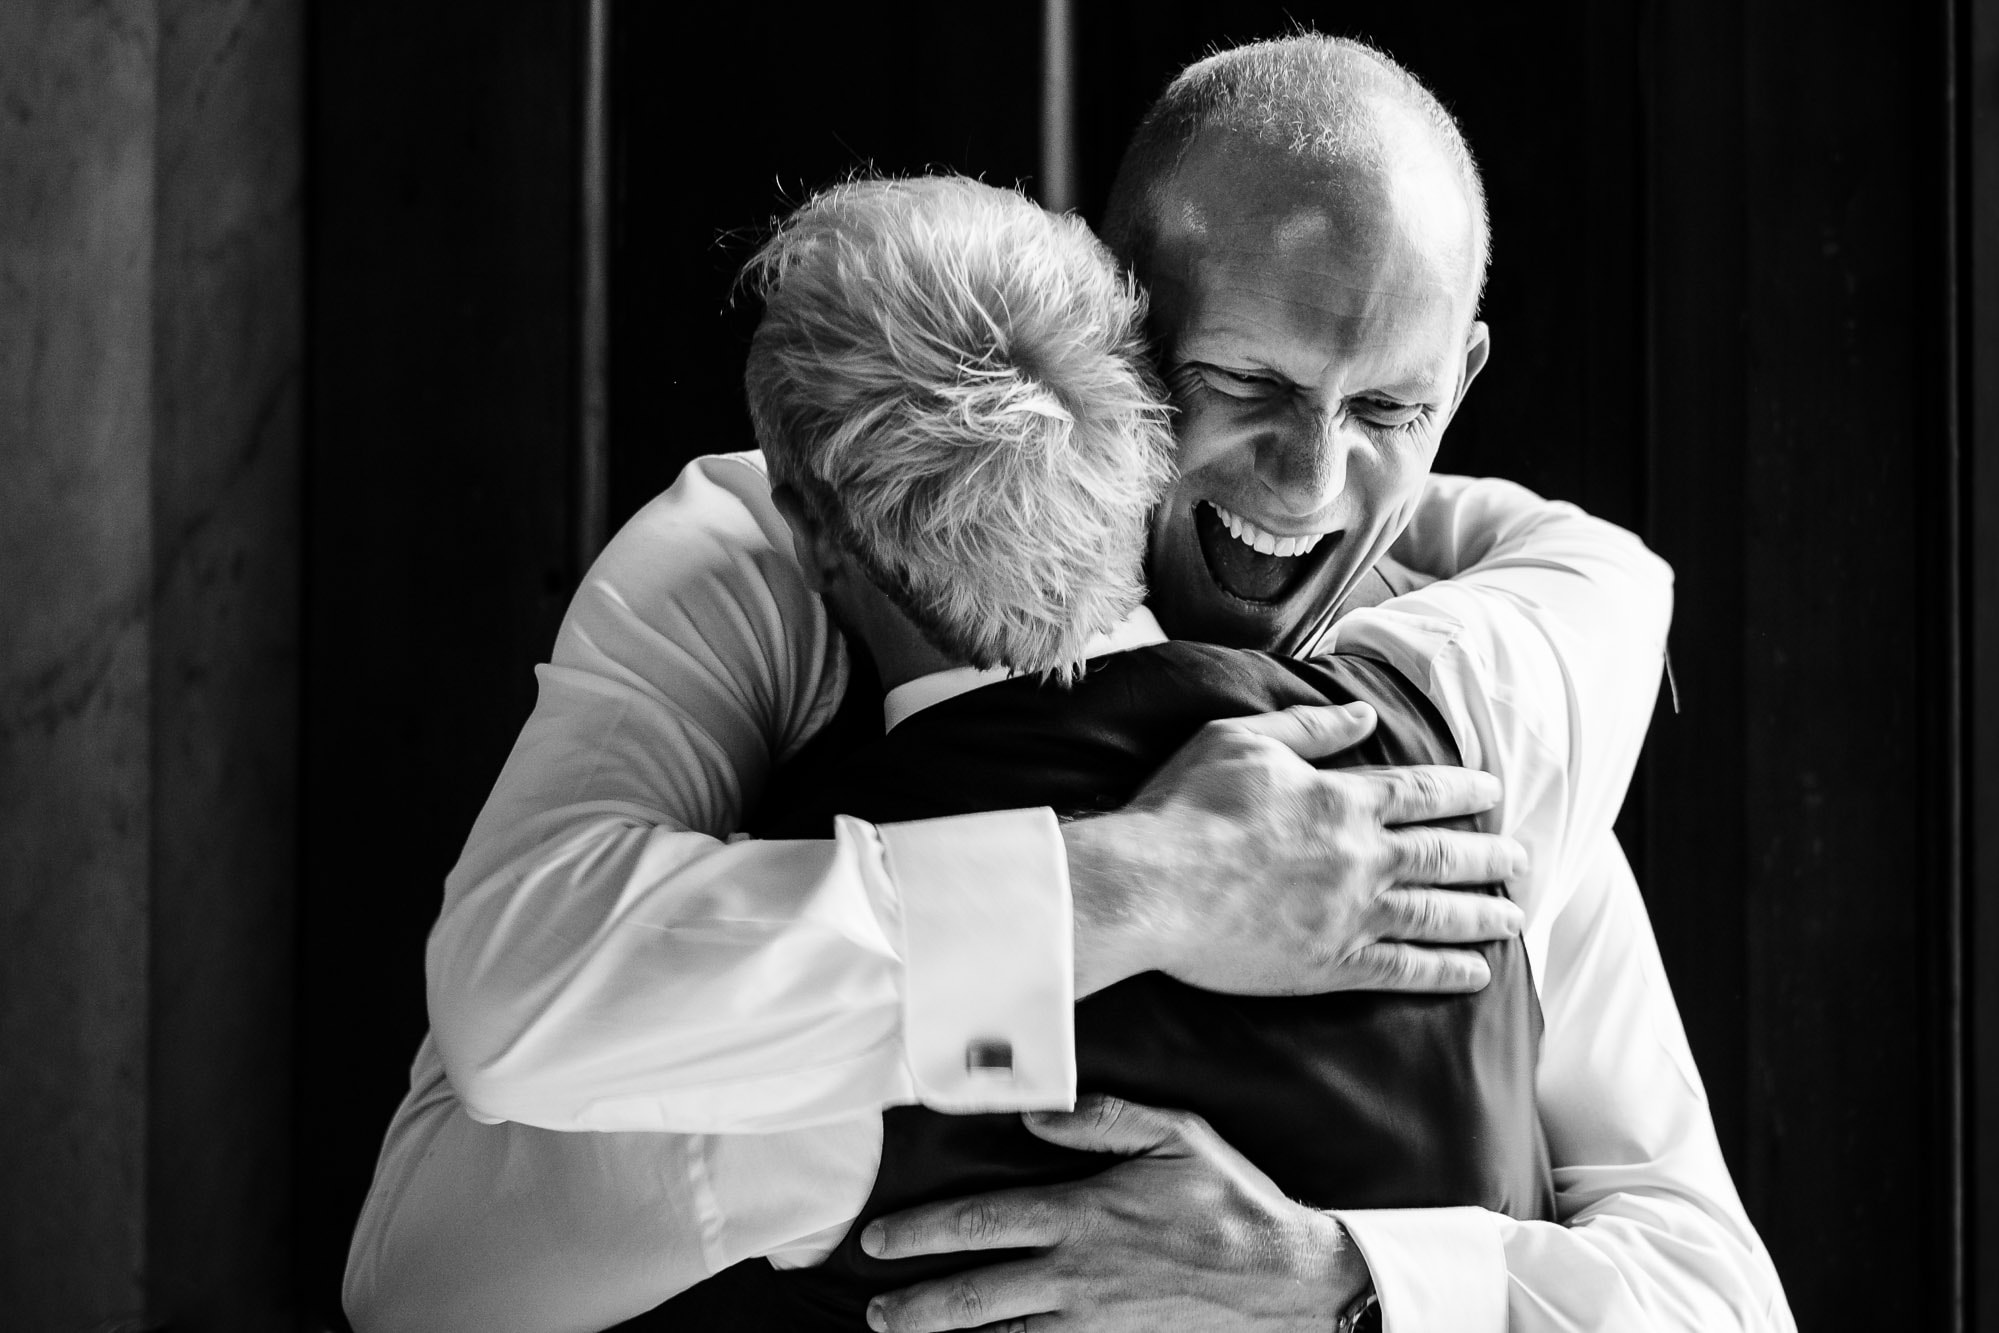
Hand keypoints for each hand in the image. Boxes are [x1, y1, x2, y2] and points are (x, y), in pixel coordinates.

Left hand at [861, 1095, 1365, 1331]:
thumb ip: (1102, 1118)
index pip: (982, 1222)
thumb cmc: (1229, 1202)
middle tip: (875, 1310)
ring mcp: (1094, 1323)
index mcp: (1083, 1214)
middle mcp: (1078, 1274)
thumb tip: (1035, 1117)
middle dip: (916, 1304)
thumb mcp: (1175, 1135)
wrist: (1287, 1284)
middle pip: (976, 1294)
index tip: (878, 1240)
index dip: (922, 1231)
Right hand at [1063, 701, 1526, 996]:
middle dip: (1489, 855)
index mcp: (1341, 799)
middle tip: (1522, 858)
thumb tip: (1366, 716)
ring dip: (1483, 914)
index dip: (1462, 789)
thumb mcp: (1242, 740)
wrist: (1152, 886)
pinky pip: (1403, 969)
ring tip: (1516, 916)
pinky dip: (1445, 972)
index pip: (1419, 791)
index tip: (1493, 792)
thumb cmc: (1186, 807)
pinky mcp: (1330, 964)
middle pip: (1443, 854)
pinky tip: (1476, 973)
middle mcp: (1360, 856)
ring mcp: (1350, 914)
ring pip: (1436, 913)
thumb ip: (1309, 729)